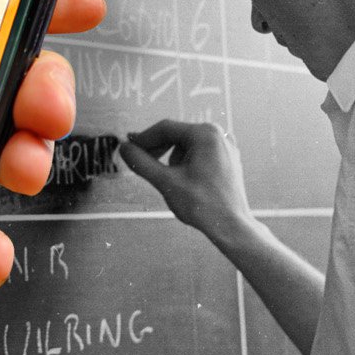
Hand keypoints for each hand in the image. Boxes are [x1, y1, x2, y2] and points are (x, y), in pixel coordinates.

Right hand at [119, 117, 255, 242]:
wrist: (231, 226)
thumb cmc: (202, 204)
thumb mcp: (166, 182)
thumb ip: (141, 162)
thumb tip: (123, 147)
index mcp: (206, 134)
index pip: (165, 128)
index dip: (143, 138)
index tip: (128, 148)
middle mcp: (219, 134)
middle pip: (178, 135)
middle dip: (158, 149)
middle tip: (141, 163)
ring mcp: (226, 147)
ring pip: (188, 146)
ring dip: (173, 158)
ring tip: (170, 180)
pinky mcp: (228, 160)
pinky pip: (200, 154)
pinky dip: (186, 163)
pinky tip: (183, 180)